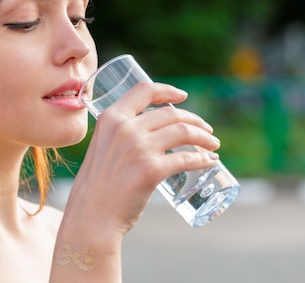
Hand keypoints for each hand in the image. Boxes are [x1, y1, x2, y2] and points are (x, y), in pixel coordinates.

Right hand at [66, 81, 219, 235]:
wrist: (92, 215)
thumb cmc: (97, 186)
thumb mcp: (102, 147)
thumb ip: (119, 135)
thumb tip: (148, 132)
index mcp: (111, 118)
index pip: (144, 90)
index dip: (167, 90)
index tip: (183, 96)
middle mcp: (125, 128)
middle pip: (171, 113)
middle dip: (195, 120)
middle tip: (206, 130)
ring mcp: (139, 148)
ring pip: (183, 132)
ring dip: (204, 138)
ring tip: (212, 145)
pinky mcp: (151, 170)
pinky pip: (186, 159)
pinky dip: (203, 159)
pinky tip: (210, 161)